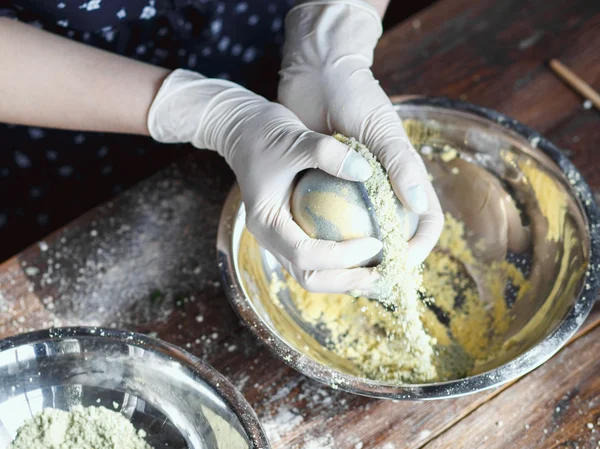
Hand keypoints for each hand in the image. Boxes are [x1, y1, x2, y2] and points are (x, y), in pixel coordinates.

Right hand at [148, 69, 382, 292]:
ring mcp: (280, 239)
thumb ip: (329, 153)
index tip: (375, 243)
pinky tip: (370, 253)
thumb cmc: (265, 133)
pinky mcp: (291, 233)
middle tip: (384, 274)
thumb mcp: (296, 137)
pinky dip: (342, 263)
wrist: (242, 130)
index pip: (305, 254)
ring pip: (313, 274)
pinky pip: (317, 259)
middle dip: (347, 281)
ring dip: (347, 278)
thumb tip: (367, 172)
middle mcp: (271, 238)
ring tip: (382, 271)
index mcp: (266, 222)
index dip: (342, 256)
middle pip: (309, 276)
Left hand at [279, 0, 443, 264]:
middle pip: (393, 235)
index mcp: (404, 176)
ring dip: (353, 255)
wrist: (318, 74)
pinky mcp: (326, 185)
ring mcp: (354, 189)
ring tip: (338, 271)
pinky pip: (328, 218)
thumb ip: (401, 163)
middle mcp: (382, 188)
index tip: (401, 264)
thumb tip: (419, 208)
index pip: (425, 221)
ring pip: (359, 233)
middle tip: (367, 279)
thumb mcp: (380, 128)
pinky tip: (310, 248)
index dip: (419, 247)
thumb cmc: (355, 95)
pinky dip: (325, 235)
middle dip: (386, 261)